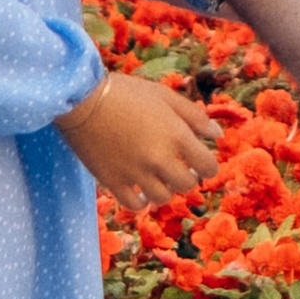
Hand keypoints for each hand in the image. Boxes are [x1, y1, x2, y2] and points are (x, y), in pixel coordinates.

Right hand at [57, 72, 219, 206]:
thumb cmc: (127, 92)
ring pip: (163, 197)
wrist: (82, 99)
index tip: (198, 162)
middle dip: (186, 177)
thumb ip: (195, 116)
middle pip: (186, 185)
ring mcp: (136, 172)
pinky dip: (141, 201)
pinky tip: (140, 188)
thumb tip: (217, 136)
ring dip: (165, 188)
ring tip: (157, 175)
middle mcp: (159, 157)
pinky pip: (136, 205)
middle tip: (178, 167)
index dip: (207, 166)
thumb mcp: (165, 96)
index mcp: (176, 134)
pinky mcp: (113, 182)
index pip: (208, 166)